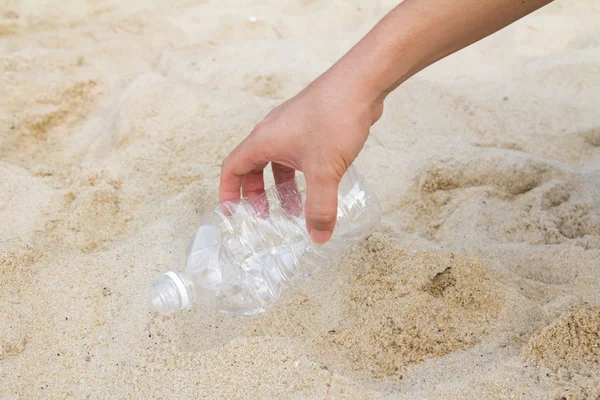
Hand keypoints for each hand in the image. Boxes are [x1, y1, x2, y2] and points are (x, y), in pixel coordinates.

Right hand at [219, 69, 382, 243]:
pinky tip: (319, 186)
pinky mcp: (312, 126)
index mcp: (263, 141)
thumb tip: (318, 236)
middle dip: (257, 194)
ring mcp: (293, 128)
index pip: (232, 169)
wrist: (361, 83)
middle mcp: (273, 132)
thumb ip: (320, 206)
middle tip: (266, 216)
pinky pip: (297, 155)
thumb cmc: (334, 117)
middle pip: (253, 167)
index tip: (232, 213)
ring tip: (295, 208)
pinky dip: (300, 174)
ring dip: (282, 186)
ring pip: (278, 162)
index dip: (228, 193)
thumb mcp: (324, 170)